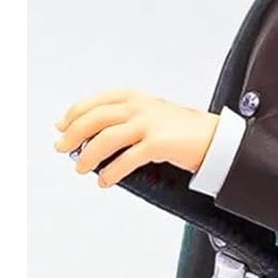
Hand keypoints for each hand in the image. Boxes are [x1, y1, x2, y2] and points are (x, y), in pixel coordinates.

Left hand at [54, 90, 218, 185]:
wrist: (215, 139)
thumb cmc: (184, 131)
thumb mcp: (152, 115)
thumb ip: (127, 120)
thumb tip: (97, 139)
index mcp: (135, 98)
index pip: (95, 102)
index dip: (74, 114)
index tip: (62, 126)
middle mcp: (139, 107)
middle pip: (94, 119)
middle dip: (74, 135)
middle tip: (63, 148)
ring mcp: (148, 124)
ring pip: (106, 139)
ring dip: (88, 156)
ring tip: (81, 168)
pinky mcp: (158, 144)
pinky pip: (126, 160)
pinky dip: (111, 172)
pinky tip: (105, 180)